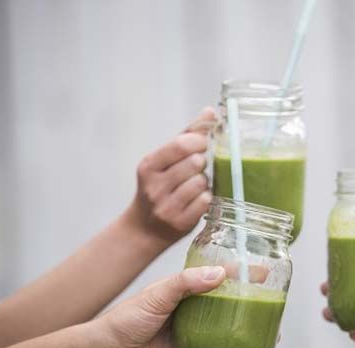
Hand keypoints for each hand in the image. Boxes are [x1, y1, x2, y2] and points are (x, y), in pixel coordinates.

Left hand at [93, 266, 261, 347]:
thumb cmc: (126, 318)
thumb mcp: (158, 293)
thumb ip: (186, 283)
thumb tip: (219, 274)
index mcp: (185, 292)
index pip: (219, 279)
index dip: (241, 274)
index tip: (262, 271)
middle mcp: (192, 314)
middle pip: (228, 309)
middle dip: (251, 308)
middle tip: (274, 306)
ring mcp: (192, 338)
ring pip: (227, 338)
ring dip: (248, 338)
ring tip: (271, 338)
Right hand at [125, 108, 215, 246]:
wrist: (144, 229)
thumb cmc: (158, 187)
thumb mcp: (164, 160)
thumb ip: (187, 135)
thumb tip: (209, 111)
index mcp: (149, 166)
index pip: (181, 145)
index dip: (198, 142)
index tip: (201, 145)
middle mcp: (155, 187)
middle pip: (195, 163)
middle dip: (201, 164)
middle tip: (195, 169)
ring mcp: (167, 206)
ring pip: (202, 182)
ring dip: (204, 182)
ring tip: (194, 186)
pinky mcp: (180, 222)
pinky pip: (206, 201)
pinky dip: (206, 198)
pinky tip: (197, 200)